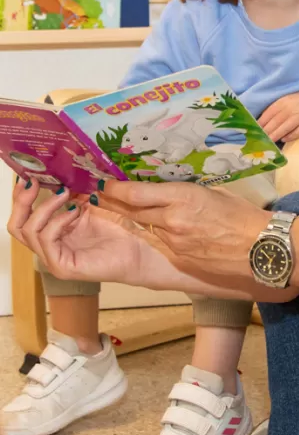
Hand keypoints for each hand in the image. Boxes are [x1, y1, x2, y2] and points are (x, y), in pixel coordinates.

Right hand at [8, 179, 193, 291]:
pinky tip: (75, 212)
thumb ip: (76, 188)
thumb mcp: (95, 198)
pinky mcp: (65, 266)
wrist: (145, 244)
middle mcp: (53, 241)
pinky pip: (47, 243)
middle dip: (21, 200)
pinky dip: (56, 223)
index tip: (29, 173)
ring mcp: (56, 255)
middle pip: (17, 225)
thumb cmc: (125, 221)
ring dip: (44, 208)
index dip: (22, 193)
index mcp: (58, 225)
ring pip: (28, 232)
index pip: (26, 212)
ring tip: (65, 194)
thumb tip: (59, 168)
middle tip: (33, 182)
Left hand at [96, 179, 269, 282]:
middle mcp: (173, 220)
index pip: (137, 194)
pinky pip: (162, 241)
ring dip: (135, 218)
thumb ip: (186, 191)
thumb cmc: (242, 214)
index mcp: (183, 198)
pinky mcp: (180, 257)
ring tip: (122, 208)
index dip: (115, 189)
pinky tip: (157, 227)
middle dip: (114, 203)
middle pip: (134, 211)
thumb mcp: (213, 192)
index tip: (103, 182)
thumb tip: (168, 188)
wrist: (260, 248)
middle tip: (99, 194)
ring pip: (147, 226)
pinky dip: (156, 232)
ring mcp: (175, 242)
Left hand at [259, 85, 298, 142]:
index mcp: (282, 101)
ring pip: (285, 127)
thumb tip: (262, 122)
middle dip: (266, 133)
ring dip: (275, 136)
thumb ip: (276, 109)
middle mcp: (290, 108)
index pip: (268, 114)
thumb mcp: (288, 99)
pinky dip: (291, 136)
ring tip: (268, 143)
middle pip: (275, 122)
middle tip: (258, 142)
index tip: (253, 133)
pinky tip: (285, 140)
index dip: (260, 124)